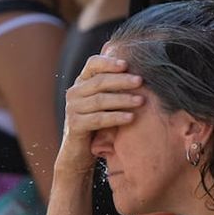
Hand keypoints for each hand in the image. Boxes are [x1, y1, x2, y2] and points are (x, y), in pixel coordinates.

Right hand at [58, 54, 143, 172]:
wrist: (78, 151)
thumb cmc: (97, 124)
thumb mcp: (104, 103)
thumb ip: (113, 88)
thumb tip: (140, 75)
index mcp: (81, 82)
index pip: (93, 64)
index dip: (109, 63)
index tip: (127, 64)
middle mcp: (74, 93)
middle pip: (99, 81)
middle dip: (122, 81)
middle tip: (140, 81)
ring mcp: (72, 109)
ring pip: (100, 100)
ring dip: (122, 99)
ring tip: (141, 101)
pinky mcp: (75, 125)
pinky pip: (98, 119)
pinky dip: (116, 117)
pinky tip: (131, 118)